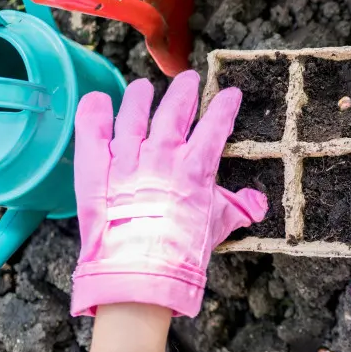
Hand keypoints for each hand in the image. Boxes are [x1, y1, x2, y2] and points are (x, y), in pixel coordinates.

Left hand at [71, 70, 267, 317]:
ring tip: (142, 88)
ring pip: (133, 114)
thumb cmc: (185, 251)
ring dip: (139, 97)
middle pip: (175, 110)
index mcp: (196, 166)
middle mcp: (162, 154)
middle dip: (184, 91)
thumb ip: (239, 208)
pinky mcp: (96, 168)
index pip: (215, 125)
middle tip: (188, 80)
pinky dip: (94, 113)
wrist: (141, 271)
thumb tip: (258, 203)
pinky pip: (92, 131)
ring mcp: (126, 158)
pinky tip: (98, 99)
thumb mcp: (220, 226)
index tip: (231, 94)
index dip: (225, 107)